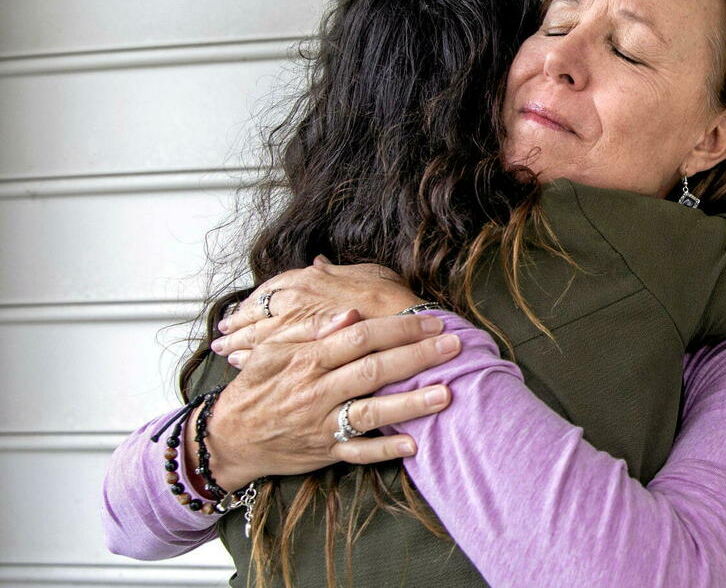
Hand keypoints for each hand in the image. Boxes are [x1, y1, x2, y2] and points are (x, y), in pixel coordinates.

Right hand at [195, 309, 461, 490]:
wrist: (228, 438)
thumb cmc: (255, 389)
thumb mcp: (270, 352)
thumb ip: (310, 332)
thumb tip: (350, 314)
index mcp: (306, 360)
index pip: (360, 338)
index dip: (398, 329)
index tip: (432, 322)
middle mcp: (316, 391)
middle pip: (373, 370)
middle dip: (417, 357)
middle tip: (454, 347)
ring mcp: (321, 424)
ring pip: (371, 412)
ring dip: (410, 404)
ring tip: (445, 394)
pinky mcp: (324, 452)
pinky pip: (358, 453)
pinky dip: (385, 451)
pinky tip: (413, 443)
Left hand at [213, 257, 422, 359]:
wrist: (406, 329)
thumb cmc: (390, 301)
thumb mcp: (367, 273)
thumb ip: (337, 271)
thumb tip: (318, 262)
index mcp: (309, 279)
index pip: (271, 288)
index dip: (256, 300)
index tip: (244, 307)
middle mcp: (293, 300)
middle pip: (254, 312)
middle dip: (236, 322)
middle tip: (222, 331)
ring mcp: (292, 329)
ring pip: (253, 335)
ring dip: (236, 342)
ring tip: (225, 349)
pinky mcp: (296, 354)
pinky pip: (262, 356)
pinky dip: (247, 360)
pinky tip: (239, 364)